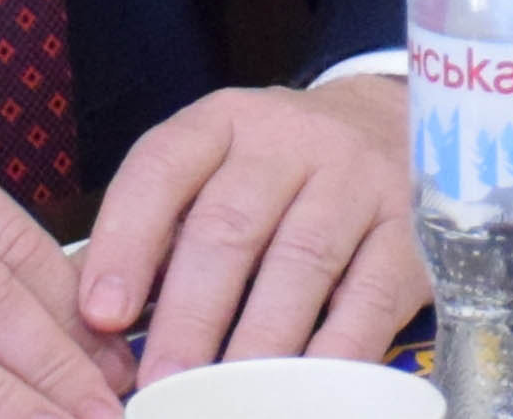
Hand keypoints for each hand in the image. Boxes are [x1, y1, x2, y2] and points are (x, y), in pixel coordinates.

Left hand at [77, 76, 421, 385]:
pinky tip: (306, 392)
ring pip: (300, 263)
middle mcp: (288, 139)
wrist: (395, 124)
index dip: (128, 240)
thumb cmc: (282, 167)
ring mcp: (356, 180)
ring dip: (257, 342)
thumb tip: (100, 315)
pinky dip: (335, 354)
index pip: (163, 167)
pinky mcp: (412, 231)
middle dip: (189, 313)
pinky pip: (370, 298)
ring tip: (225, 398)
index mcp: (224, 120)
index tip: (101, 314)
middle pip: (230, 225)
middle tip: (160, 381)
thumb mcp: (220, 167)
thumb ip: (166, 228)